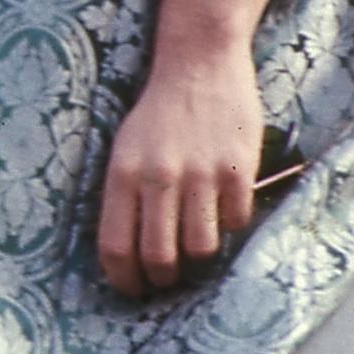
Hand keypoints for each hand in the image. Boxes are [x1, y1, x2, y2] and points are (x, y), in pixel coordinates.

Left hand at [97, 45, 270, 297]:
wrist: (198, 63)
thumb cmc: (158, 114)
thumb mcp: (124, 149)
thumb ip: (125, 195)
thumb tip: (128, 251)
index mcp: (122, 173)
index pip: (116, 245)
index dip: (124, 278)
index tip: (131, 290)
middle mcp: (158, 176)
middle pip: (159, 256)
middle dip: (163, 279)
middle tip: (167, 281)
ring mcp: (200, 174)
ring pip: (200, 247)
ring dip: (199, 256)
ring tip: (197, 246)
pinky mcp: (238, 169)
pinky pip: (235, 220)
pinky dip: (230, 224)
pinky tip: (223, 208)